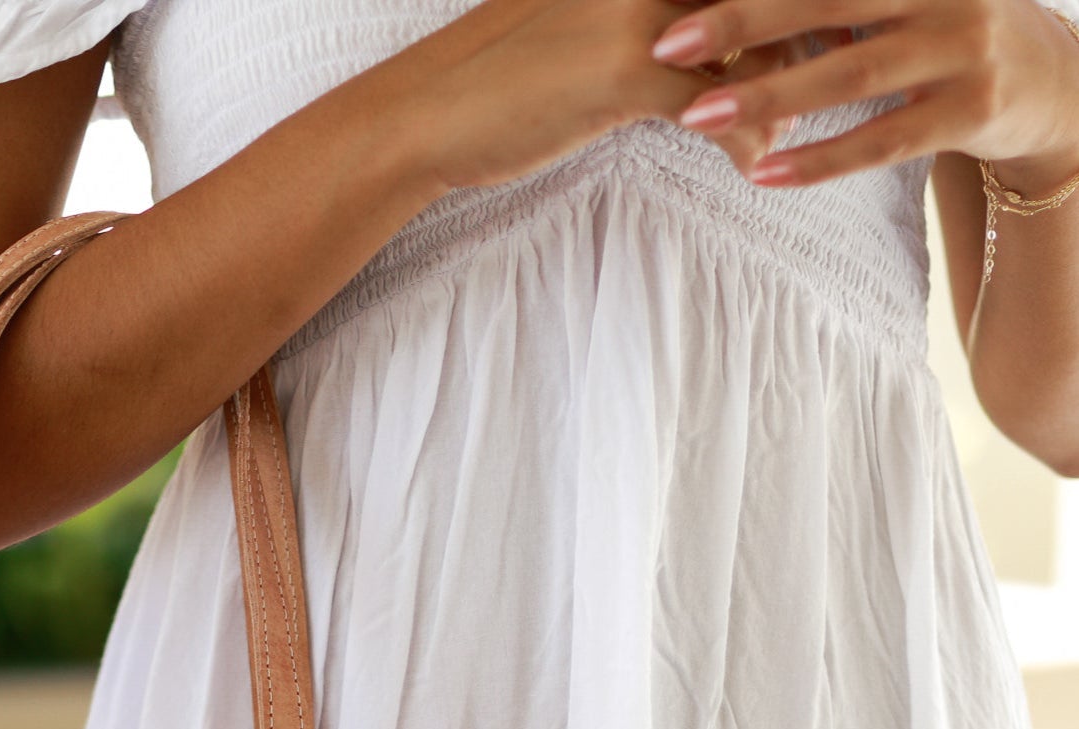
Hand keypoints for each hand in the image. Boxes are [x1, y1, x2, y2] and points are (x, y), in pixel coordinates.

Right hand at [393, 0, 786, 193]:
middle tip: (845, 58)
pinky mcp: (629, 71)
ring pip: (754, 36)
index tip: (825, 26)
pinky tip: (753, 164)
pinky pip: (718, 104)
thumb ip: (652, 14)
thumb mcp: (585, 21)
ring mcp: (640, 8)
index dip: (792, 3)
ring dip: (785, 84)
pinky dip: (747, 137)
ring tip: (794, 121)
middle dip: (811, 26)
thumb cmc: (507, 74)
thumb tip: (709, 31)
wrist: (432, 113)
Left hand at [652, 0, 1078, 188]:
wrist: (1050, 79)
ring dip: (769, 96)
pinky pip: (883, 141)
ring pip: (852, 73)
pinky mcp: (972, 110)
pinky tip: (764, 172)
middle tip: (669, 45)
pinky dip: (821, 159)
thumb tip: (747, 4)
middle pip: (828, 0)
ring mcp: (962, 46)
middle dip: (743, 20)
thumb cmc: (947, 30)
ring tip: (697, 116)